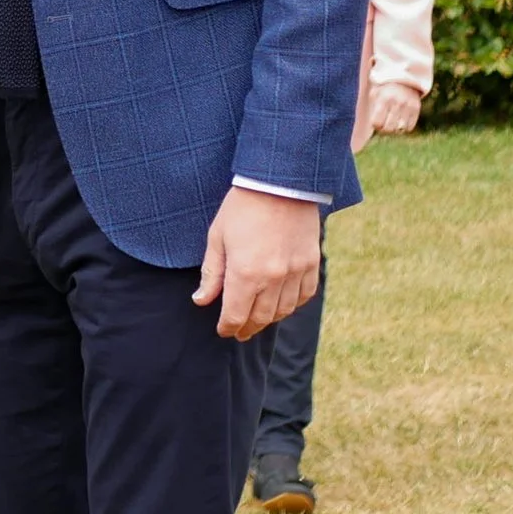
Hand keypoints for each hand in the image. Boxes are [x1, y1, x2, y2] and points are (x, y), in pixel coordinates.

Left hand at [191, 186, 320, 340]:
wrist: (279, 182)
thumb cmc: (242, 206)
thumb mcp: (217, 237)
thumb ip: (211, 273)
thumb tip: (201, 300)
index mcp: (245, 273)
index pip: (235, 315)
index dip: (228, 327)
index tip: (223, 330)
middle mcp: (272, 278)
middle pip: (260, 317)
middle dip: (247, 327)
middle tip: (239, 331)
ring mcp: (295, 272)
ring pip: (283, 310)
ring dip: (269, 319)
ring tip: (258, 320)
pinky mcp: (311, 263)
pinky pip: (304, 295)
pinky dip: (293, 304)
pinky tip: (282, 304)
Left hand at [367, 81, 422, 135]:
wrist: (403, 77)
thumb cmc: (385, 88)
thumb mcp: (375, 93)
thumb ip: (372, 109)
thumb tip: (375, 127)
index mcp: (383, 99)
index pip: (377, 123)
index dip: (376, 126)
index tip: (376, 122)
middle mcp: (396, 102)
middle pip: (389, 129)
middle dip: (385, 130)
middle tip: (384, 125)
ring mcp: (408, 105)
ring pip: (400, 130)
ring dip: (395, 129)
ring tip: (392, 123)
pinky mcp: (416, 108)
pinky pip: (409, 127)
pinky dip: (404, 128)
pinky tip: (401, 121)